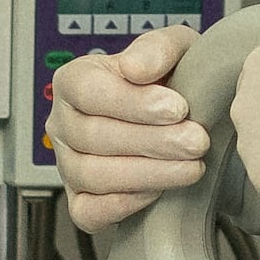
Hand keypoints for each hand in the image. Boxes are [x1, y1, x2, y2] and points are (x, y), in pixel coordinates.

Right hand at [46, 21, 206, 233]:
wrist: (183, 121)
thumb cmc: (170, 83)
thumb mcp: (174, 50)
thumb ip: (157, 48)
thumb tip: (134, 67)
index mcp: (75, 80)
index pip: (89, 91)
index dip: (133, 102)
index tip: (177, 108)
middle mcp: (63, 123)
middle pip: (94, 136)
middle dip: (152, 142)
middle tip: (196, 142)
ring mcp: (67, 164)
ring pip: (93, 175)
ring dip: (148, 174)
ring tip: (191, 167)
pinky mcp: (80, 200)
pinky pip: (88, 211)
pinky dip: (122, 205)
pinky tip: (159, 192)